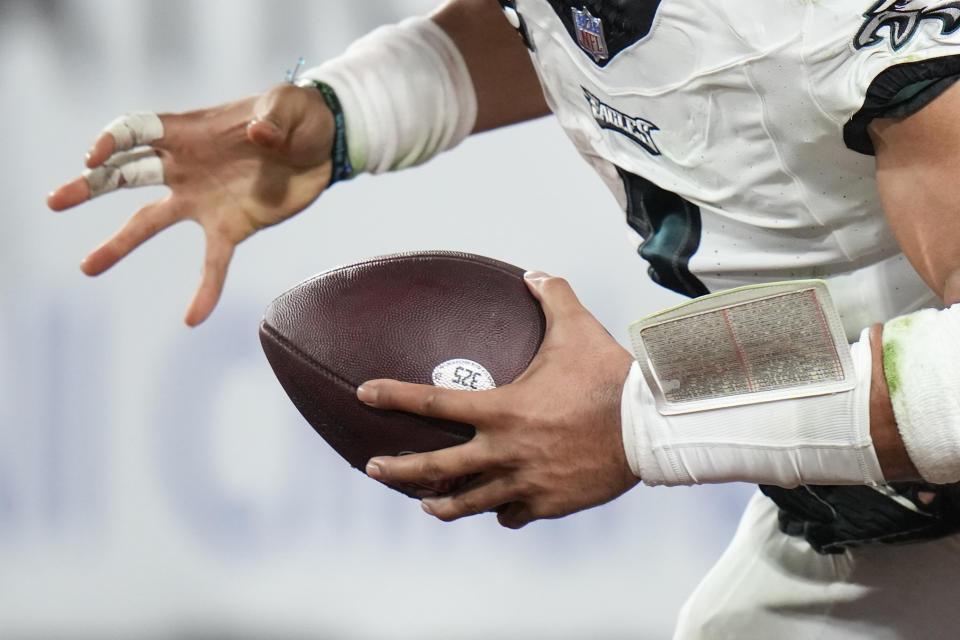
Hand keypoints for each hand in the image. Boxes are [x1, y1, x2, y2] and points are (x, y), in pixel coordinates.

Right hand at [47, 84, 335, 325]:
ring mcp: (204, 200)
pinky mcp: (232, 227)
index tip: (96, 158)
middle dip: (91, 185)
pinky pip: (213, 262)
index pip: (139, 131)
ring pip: (150, 221)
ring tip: (87, 266)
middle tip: (56, 202)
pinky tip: (193, 317)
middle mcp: (187, 167)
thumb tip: (259, 134)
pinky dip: (204, 289)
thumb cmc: (299, 117)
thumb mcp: (288, 107)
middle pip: (126, 174)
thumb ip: (272, 119)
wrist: (324, 146)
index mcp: (192, 131)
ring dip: (120, 243)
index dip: (114, 140)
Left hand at [358, 272, 638, 528]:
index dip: (393, 397)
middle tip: (374, 468)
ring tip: (426, 505)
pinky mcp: (548, 503)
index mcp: (501, 409)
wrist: (649, 428)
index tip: (365, 394)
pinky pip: (512, 513)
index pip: (432, 403)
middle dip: (397, 469)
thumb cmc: (610, 376)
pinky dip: (501, 510)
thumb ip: (552, 297)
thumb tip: (536, 272)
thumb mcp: (577, 328)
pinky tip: (498, 509)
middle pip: (435, 468)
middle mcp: (504, 450)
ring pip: (469, 502)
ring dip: (443, 503)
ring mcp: (524, 482)